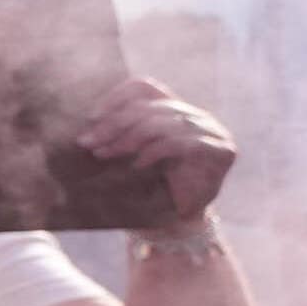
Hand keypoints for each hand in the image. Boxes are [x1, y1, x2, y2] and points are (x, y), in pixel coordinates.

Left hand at [79, 76, 234, 225]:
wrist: (179, 219)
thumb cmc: (152, 184)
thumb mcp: (130, 151)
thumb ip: (117, 132)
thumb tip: (85, 124)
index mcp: (176, 110)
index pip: (145, 87)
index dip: (116, 97)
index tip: (91, 118)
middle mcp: (196, 115)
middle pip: (149, 107)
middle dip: (114, 124)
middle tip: (89, 143)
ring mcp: (212, 131)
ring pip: (162, 123)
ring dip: (127, 139)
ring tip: (105, 154)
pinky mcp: (222, 150)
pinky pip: (180, 143)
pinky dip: (153, 152)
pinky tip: (137, 165)